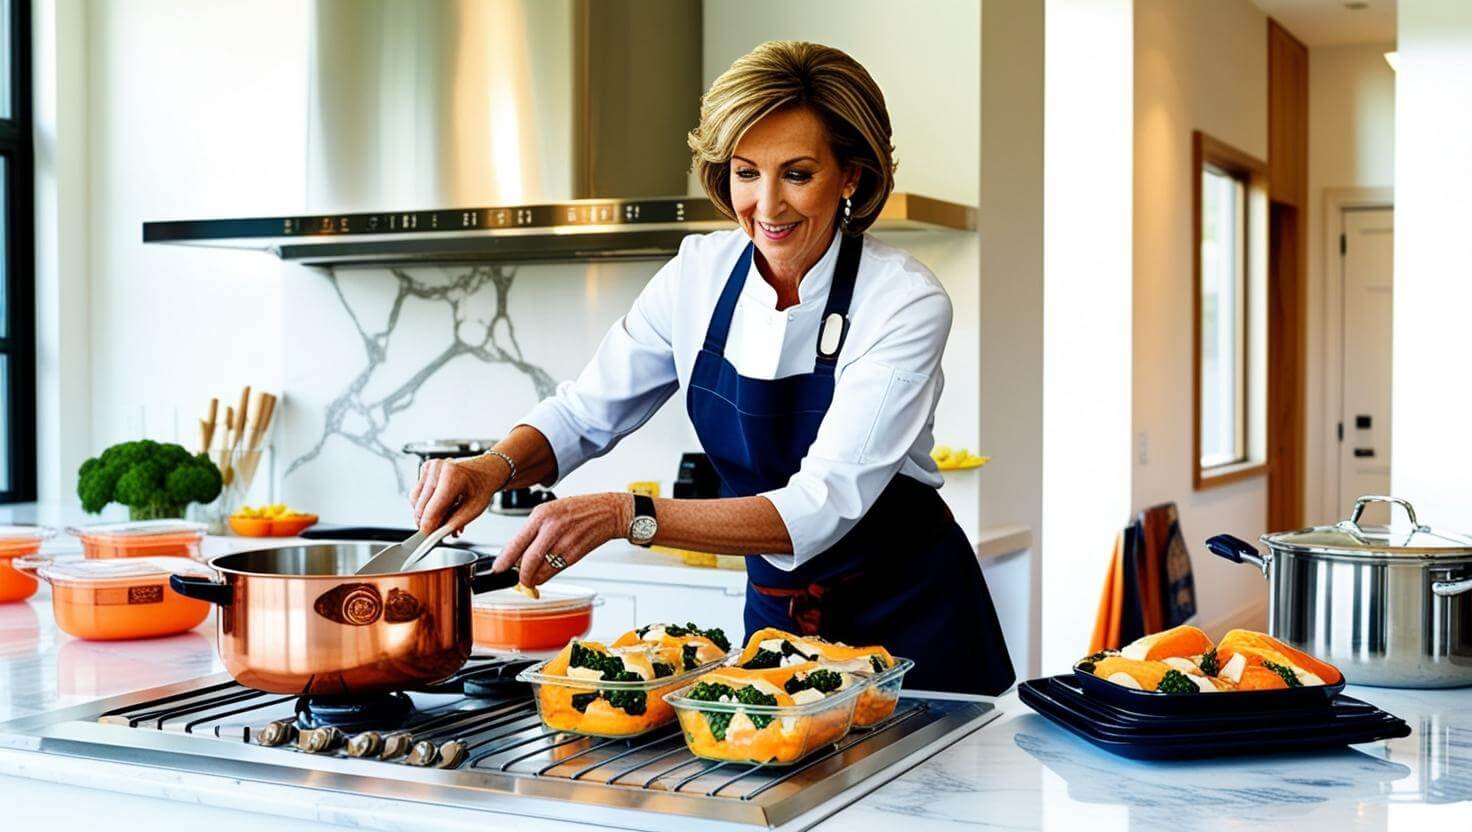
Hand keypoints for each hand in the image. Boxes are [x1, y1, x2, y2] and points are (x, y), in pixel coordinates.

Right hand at [409, 455, 508, 534]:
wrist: (484, 471)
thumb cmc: (481, 487)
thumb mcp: (474, 510)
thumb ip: (453, 523)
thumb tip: (436, 534)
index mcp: (452, 476)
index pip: (432, 508)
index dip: (428, 526)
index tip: (426, 538)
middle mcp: (438, 468)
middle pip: (421, 506)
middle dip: (428, 522)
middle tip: (439, 531)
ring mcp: (430, 467)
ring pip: (415, 501)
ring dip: (426, 514)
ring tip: (444, 517)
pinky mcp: (425, 469)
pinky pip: (417, 494)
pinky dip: (425, 505)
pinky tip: (440, 506)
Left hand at [493, 493, 630, 586]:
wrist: (609, 512)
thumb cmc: (580, 510)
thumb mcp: (551, 512)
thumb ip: (533, 531)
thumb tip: (516, 553)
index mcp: (541, 515)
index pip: (516, 543)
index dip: (504, 560)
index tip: (498, 569)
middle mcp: (551, 528)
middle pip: (527, 562)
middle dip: (519, 576)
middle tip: (516, 579)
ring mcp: (564, 542)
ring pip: (540, 571)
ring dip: (533, 578)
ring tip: (532, 574)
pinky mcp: (575, 554)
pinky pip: (554, 571)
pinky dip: (546, 576)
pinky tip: (546, 570)